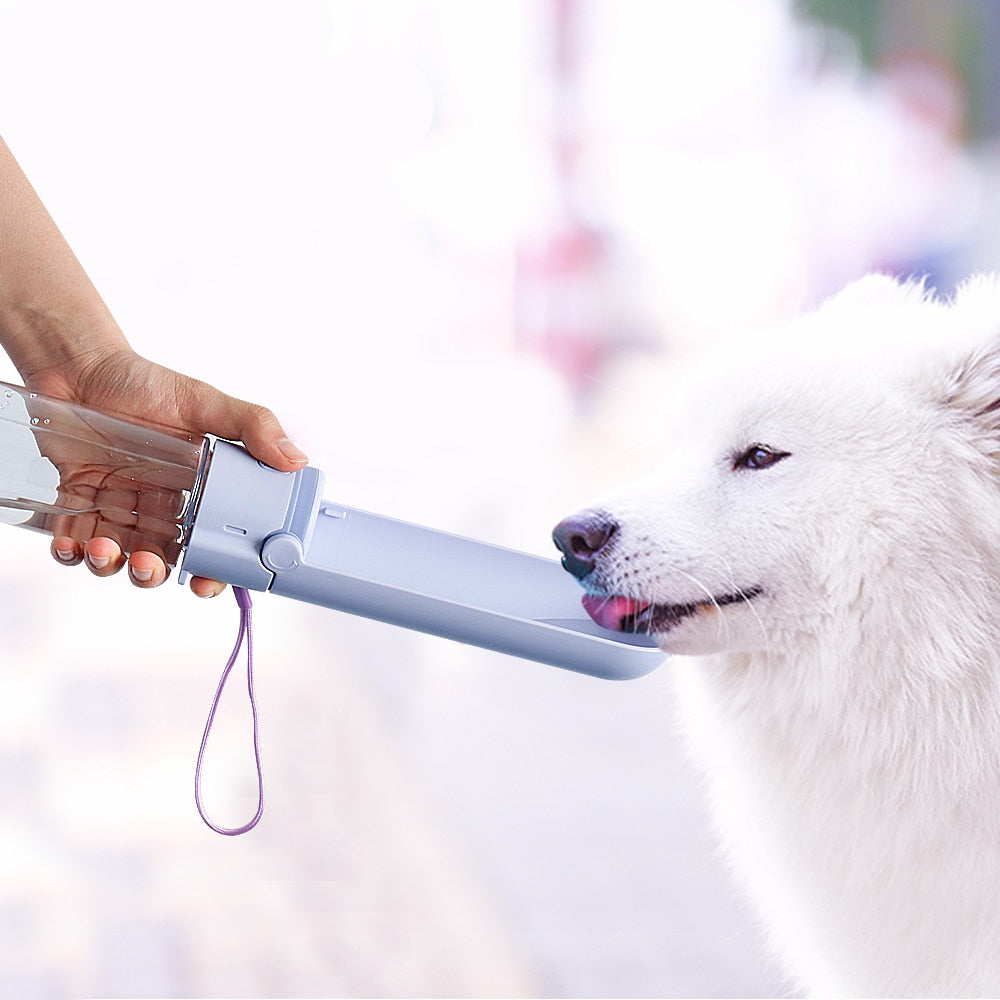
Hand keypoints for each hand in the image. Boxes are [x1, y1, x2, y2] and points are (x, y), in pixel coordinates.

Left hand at [26, 347, 307, 595]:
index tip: (205, 582)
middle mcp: (159, 503)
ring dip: (112, 565)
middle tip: (148, 567)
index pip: (211, 540)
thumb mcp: (204, 402)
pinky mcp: (78, 502)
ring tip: (104, 551)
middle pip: (163, 558)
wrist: (79, 364)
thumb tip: (296, 459)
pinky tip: (72, 545)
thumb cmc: (142, 382)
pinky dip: (72, 552)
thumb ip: (252, 427)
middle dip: (154, 573)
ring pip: (119, 556)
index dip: (211, 567)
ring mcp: (118, 505)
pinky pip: (75, 541)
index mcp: (196, 488)